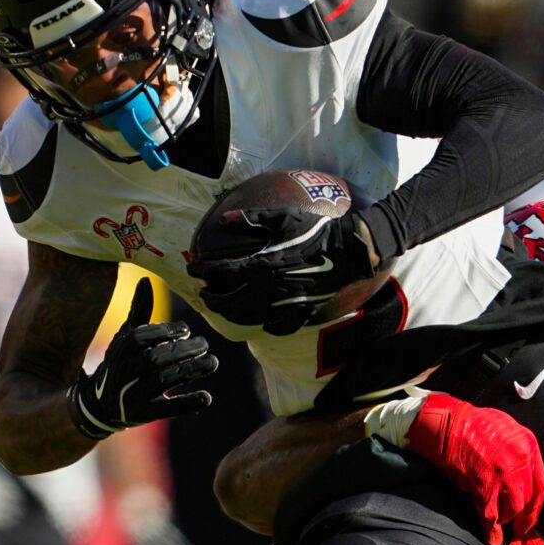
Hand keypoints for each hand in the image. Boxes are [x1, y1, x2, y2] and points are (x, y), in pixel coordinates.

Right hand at [68, 280, 218, 438]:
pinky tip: (206, 397)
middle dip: (182, 351)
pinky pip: (166, 409)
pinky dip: (187, 403)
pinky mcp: (143, 414)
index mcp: (119, 351)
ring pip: (164, 382)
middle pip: (155, 360)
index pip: (140, 338)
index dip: (163, 331)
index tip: (185, 329)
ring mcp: (132, 395)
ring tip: (212, 363)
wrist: (101, 405)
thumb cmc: (121, 363)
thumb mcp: (125, 338)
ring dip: (191, 371)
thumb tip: (145, 279)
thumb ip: (139, 311)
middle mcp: (123, 373)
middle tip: (205, 344)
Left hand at [188, 205, 379, 335]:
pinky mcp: (303, 312)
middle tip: (204, 293)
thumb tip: (225, 217)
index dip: (202, 269)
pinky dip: (267, 327)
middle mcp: (270, 288)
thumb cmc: (319, 230)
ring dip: (231, 315)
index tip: (192, 267)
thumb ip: (253, 218)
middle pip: (230, 301)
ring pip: (249, 318)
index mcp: (263, 264)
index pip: (222, 270)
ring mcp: (286, 303)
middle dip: (212, 298)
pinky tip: (262, 324)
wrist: (351, 251)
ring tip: (224, 310)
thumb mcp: (285, 217)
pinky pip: (280, 327)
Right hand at [402, 393, 543, 544]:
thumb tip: (523, 471)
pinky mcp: (483, 486)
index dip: (536, 505)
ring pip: (511, 509)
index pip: (541, 484)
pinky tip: (492, 539)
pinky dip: (491, 530)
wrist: (451, 424)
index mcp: (528, 447)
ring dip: (506, 520)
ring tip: (502, 526)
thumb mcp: (509, 428)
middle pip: (527, 499)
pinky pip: (490, 515)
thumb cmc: (477, 423)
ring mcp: (502, 475)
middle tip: (519, 528)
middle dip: (523, 517)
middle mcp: (519, 462)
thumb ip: (520, 449)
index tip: (531, 516)